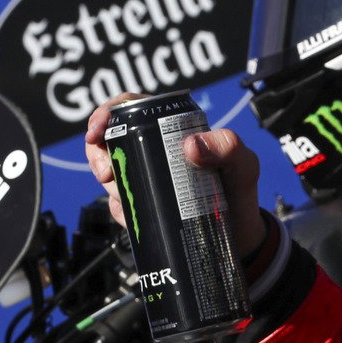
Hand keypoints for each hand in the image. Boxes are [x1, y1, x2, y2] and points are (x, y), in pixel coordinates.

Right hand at [83, 94, 266, 258]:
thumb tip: (190, 145)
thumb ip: (228, 146)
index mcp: (172, 129)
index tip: (97, 132)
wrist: (240, 234)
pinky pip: (117, 207)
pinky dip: (124, 212)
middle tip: (109, 174)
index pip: (129, 108)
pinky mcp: (140, 205)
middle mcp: (153, 150)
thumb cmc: (240, 190)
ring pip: (108, 175)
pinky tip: (142, 217)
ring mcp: (144, 177)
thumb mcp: (244, 165)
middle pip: (107, 141)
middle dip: (98, 156)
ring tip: (137, 198)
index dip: (105, 114)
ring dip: (113, 186)